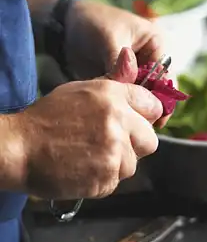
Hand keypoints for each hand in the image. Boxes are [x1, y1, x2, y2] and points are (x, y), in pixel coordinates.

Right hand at [18, 48, 161, 199]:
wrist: (19, 148)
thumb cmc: (47, 118)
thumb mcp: (81, 91)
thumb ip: (113, 84)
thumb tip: (131, 60)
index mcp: (113, 96)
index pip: (153, 106)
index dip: (147, 116)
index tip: (139, 123)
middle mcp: (119, 122)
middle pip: (151, 140)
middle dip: (136, 144)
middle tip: (115, 144)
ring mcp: (114, 151)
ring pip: (133, 164)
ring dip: (117, 164)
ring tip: (91, 157)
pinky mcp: (106, 177)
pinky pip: (116, 181)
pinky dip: (103, 179)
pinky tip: (84, 169)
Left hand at [64, 0, 172, 127]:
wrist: (67, 25)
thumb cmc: (93, 22)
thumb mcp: (109, 38)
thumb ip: (119, 64)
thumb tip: (128, 88)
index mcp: (155, 45)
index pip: (166, 75)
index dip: (162, 96)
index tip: (153, 113)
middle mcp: (150, 61)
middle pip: (157, 90)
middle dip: (148, 105)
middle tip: (138, 120)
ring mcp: (136, 73)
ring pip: (142, 96)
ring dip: (134, 106)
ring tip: (124, 116)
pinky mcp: (122, 82)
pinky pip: (127, 98)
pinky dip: (122, 104)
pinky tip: (114, 111)